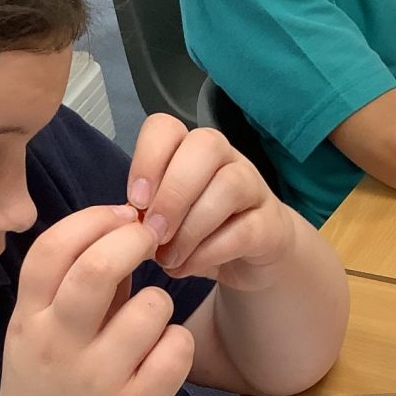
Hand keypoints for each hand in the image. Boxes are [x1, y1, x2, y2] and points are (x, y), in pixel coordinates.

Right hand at [0, 205, 194, 395]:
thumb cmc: (44, 391)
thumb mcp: (36, 335)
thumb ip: (72, 286)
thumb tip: (122, 229)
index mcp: (28, 321)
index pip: (52, 247)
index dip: (94, 219)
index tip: (122, 216)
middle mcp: (58, 346)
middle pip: (99, 267)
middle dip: (135, 240)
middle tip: (151, 241)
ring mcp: (98, 380)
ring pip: (152, 306)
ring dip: (160, 302)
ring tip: (149, 322)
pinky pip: (177, 349)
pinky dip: (177, 343)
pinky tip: (162, 355)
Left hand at [126, 114, 296, 292]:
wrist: (252, 259)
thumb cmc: (201, 233)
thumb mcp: (166, 223)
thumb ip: (146, 218)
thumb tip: (125, 227)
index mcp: (189, 150)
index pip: (166, 128)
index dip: (148, 160)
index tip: (136, 202)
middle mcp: (225, 158)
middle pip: (204, 146)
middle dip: (172, 193)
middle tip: (154, 233)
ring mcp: (253, 187)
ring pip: (229, 185)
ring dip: (191, 226)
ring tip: (169, 258)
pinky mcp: (270, 224)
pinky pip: (244, 229)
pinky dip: (210, 252)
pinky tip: (189, 267)